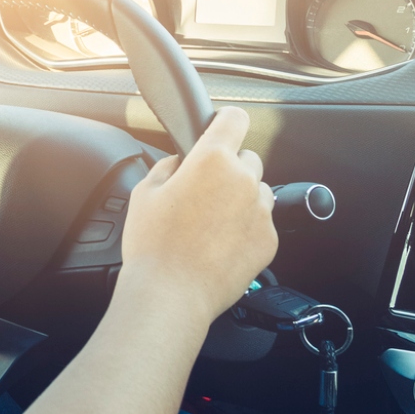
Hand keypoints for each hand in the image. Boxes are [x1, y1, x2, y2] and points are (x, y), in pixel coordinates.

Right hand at [118, 108, 278, 322]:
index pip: (235, 118)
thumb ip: (168, 166)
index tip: (220, 129)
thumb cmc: (154, 246)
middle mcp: (243, 180)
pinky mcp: (269, 240)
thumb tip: (181, 163)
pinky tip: (220, 244)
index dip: (225, 121)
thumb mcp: (144, 192)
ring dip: (241, 198)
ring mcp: (260, 211)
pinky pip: (262, 222)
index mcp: (212, 160)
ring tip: (212, 222)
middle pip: (247, 158)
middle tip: (204, 192)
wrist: (171, 294)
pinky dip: (246, 228)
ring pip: (258, 190)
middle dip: (228, 168)